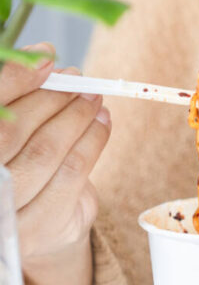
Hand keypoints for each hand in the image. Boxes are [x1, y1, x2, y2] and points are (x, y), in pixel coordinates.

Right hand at [1, 43, 111, 284]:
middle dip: (50, 98)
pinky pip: (72, 174)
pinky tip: (102, 122)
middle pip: (11, 130)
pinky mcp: (34, 228)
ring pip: (46, 151)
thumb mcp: (7, 127)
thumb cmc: (13, 163)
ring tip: (93, 98)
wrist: (26, 226)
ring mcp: (1, 211)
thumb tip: (43, 57)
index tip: (46, 58)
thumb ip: (13, 96)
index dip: (13, 78)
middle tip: (77, 79)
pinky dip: (93, 141)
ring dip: (76, 117)